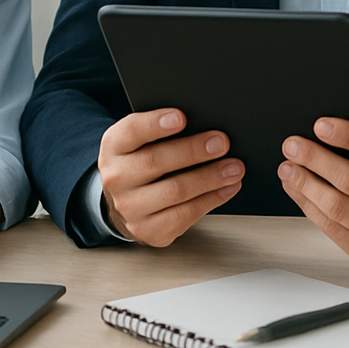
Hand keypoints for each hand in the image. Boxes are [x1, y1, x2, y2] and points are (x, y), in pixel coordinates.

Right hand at [97, 108, 243, 245]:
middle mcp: (116, 178)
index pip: (131, 131)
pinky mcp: (148, 230)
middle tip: (222, 143)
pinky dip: (211, 200)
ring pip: (175, 191)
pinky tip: (227, 188)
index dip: (155, 124)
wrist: (127, 200)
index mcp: (114, 146)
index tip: (181, 118)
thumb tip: (206, 124)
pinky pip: (184, 215)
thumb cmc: (144, 161)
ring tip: (234, 167)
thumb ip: (164, 129)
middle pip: (156, 162)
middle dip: (193, 151)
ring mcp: (129, 208)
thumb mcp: (143, 139)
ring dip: (209, 178)